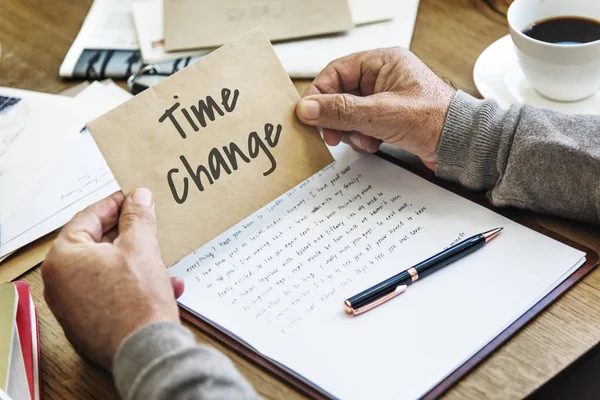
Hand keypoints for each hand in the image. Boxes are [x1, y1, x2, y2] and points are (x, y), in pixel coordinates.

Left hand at [42, 189, 184, 369]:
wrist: (145, 350)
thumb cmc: (136, 302)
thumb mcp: (141, 246)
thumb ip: (138, 217)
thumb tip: (139, 197)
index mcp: (63, 258)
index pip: (87, 217)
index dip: (115, 204)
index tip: (133, 198)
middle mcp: (60, 283)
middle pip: (96, 244)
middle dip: (128, 234)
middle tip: (147, 223)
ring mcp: (72, 306)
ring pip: (106, 270)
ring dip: (136, 261)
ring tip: (160, 257)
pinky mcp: (88, 323)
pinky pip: (110, 292)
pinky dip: (133, 285)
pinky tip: (162, 285)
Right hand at [295, 47, 455, 170]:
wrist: (461, 145)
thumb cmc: (434, 120)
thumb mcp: (380, 114)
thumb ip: (341, 110)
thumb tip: (308, 108)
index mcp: (382, 62)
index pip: (336, 72)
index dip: (320, 94)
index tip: (309, 114)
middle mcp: (383, 77)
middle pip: (340, 94)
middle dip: (336, 117)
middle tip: (332, 134)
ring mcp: (385, 99)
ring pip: (349, 113)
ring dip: (351, 130)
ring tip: (364, 139)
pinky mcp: (389, 118)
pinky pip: (361, 125)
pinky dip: (362, 137)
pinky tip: (373, 143)